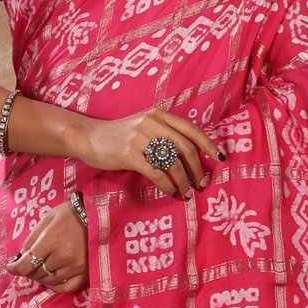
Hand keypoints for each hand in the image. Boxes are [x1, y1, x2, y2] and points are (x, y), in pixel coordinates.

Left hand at [7, 198, 88, 292]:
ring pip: (49, 281)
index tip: (10, 266)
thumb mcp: (47, 218)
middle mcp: (63, 256)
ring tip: (39, 268)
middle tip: (27, 263)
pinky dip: (56, 287)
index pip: (26, 264)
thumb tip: (19, 257)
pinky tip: (51, 280)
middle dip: (27, 269)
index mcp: (51, 240)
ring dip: (40, 277)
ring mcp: (76, 267)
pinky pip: (67, 288)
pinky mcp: (86, 272)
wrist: (99, 214)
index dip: (14, 268)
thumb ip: (32, 238)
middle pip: (36, 273)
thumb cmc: (70, 213)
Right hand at [73, 105, 224, 197]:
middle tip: (201, 184)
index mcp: (159, 114)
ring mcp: (140, 138)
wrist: (89, 137)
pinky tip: (170, 192)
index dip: (208, 145)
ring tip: (186, 193)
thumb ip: (165, 133)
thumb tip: (193, 155)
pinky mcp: (129, 154)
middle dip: (198, 169)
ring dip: (184, 181)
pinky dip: (167, 185)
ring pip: (173, 163)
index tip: (219, 159)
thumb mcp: (144, 125)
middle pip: (186, 148)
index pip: (192, 129)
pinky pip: (156, 173)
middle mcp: (152, 123)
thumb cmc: (119, 135)